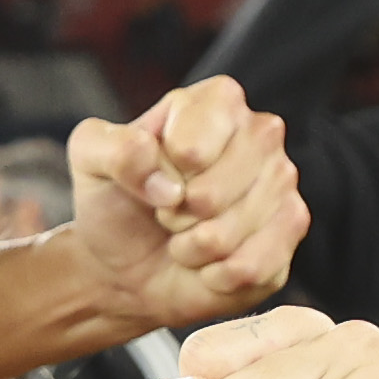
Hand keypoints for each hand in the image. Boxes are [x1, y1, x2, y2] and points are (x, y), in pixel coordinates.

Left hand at [66, 75, 305, 329]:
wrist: (125, 266)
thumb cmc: (116, 204)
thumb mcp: (89, 161)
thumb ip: (109, 147)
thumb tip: (159, 170)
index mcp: (216, 102)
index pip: (191, 147)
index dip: (161, 176)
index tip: (152, 180)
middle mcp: (260, 134)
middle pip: (212, 193)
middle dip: (175, 217)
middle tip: (167, 214)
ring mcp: (282, 182)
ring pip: (230, 233)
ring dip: (190, 249)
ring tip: (184, 237)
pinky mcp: (290, 232)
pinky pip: (252, 266)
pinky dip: (215, 276)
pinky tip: (208, 264)